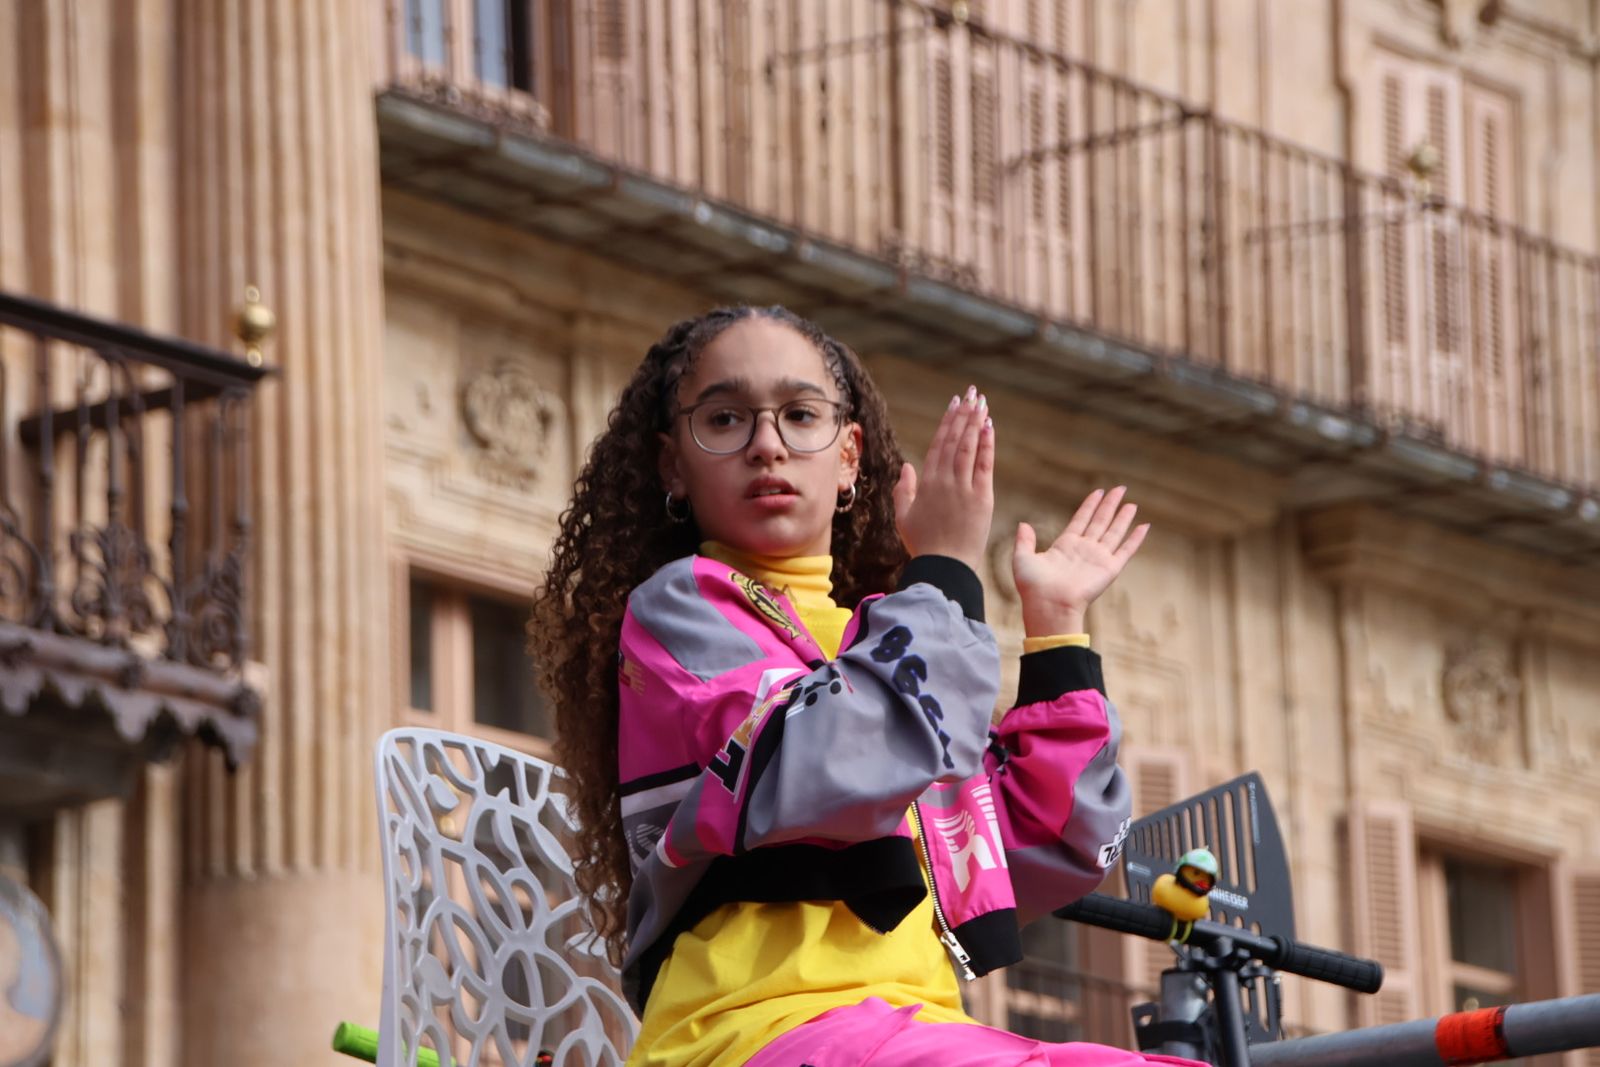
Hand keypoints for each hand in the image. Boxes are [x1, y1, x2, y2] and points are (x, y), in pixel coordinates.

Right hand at [893, 386, 993, 571]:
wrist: (944, 566)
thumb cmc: (923, 545)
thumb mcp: (903, 517)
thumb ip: (903, 490)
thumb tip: (907, 467)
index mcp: (926, 483)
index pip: (939, 445)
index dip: (947, 422)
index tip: (954, 404)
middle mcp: (944, 480)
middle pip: (955, 440)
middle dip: (963, 414)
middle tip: (971, 393)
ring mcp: (963, 488)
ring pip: (969, 447)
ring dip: (975, 422)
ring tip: (981, 402)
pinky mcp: (981, 498)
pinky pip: (984, 465)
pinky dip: (986, 444)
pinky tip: (989, 426)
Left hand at [1012, 487, 1148, 636]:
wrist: (1048, 604)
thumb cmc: (1033, 586)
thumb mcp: (1022, 558)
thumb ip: (1025, 541)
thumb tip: (1023, 525)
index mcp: (1065, 546)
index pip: (1081, 519)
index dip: (1090, 505)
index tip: (1099, 492)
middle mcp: (1084, 550)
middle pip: (1100, 521)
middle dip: (1110, 505)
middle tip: (1120, 489)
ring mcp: (1098, 558)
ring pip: (1114, 532)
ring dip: (1123, 517)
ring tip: (1131, 503)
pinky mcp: (1109, 568)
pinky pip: (1126, 550)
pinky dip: (1136, 539)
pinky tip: (1145, 526)